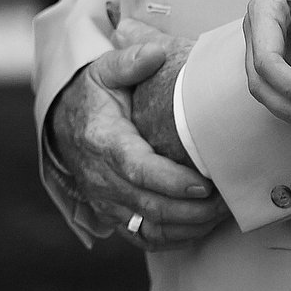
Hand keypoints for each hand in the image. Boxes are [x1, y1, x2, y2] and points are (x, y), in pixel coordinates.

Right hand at [47, 42, 229, 250]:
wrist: (63, 123)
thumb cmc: (94, 94)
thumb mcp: (104, 69)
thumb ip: (130, 60)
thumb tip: (156, 52)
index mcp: (103, 140)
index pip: (137, 168)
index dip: (170, 181)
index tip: (203, 184)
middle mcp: (101, 177)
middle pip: (148, 204)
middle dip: (191, 210)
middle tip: (227, 200)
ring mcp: (106, 201)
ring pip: (149, 227)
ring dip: (188, 227)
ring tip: (222, 214)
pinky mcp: (113, 215)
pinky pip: (144, 237)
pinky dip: (175, 238)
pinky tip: (202, 226)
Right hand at [243, 0, 290, 128]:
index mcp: (265, 10)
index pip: (266, 60)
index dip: (289, 85)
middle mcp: (258, 28)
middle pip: (258, 80)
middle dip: (287, 104)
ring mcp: (266, 39)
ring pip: (264, 86)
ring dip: (287, 109)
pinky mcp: (279, 47)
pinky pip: (278, 81)